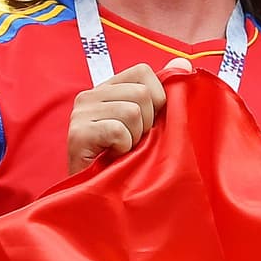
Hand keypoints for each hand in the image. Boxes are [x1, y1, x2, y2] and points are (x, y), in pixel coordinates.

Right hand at [66, 59, 190, 174]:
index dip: (157, 99)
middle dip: (147, 123)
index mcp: (107, 87)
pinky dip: (123, 148)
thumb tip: (184, 63)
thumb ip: (162, 93)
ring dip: (135, 138)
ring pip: (133, 112)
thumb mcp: (147, 123)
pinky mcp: (77, 133)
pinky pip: (119, 131)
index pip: (143, 71)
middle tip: (133, 142)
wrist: (99, 197)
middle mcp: (89, 95)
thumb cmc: (126, 159)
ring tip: (122, 150)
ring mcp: (80, 113)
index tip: (148, 124)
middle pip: (142, 93)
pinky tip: (113, 157)